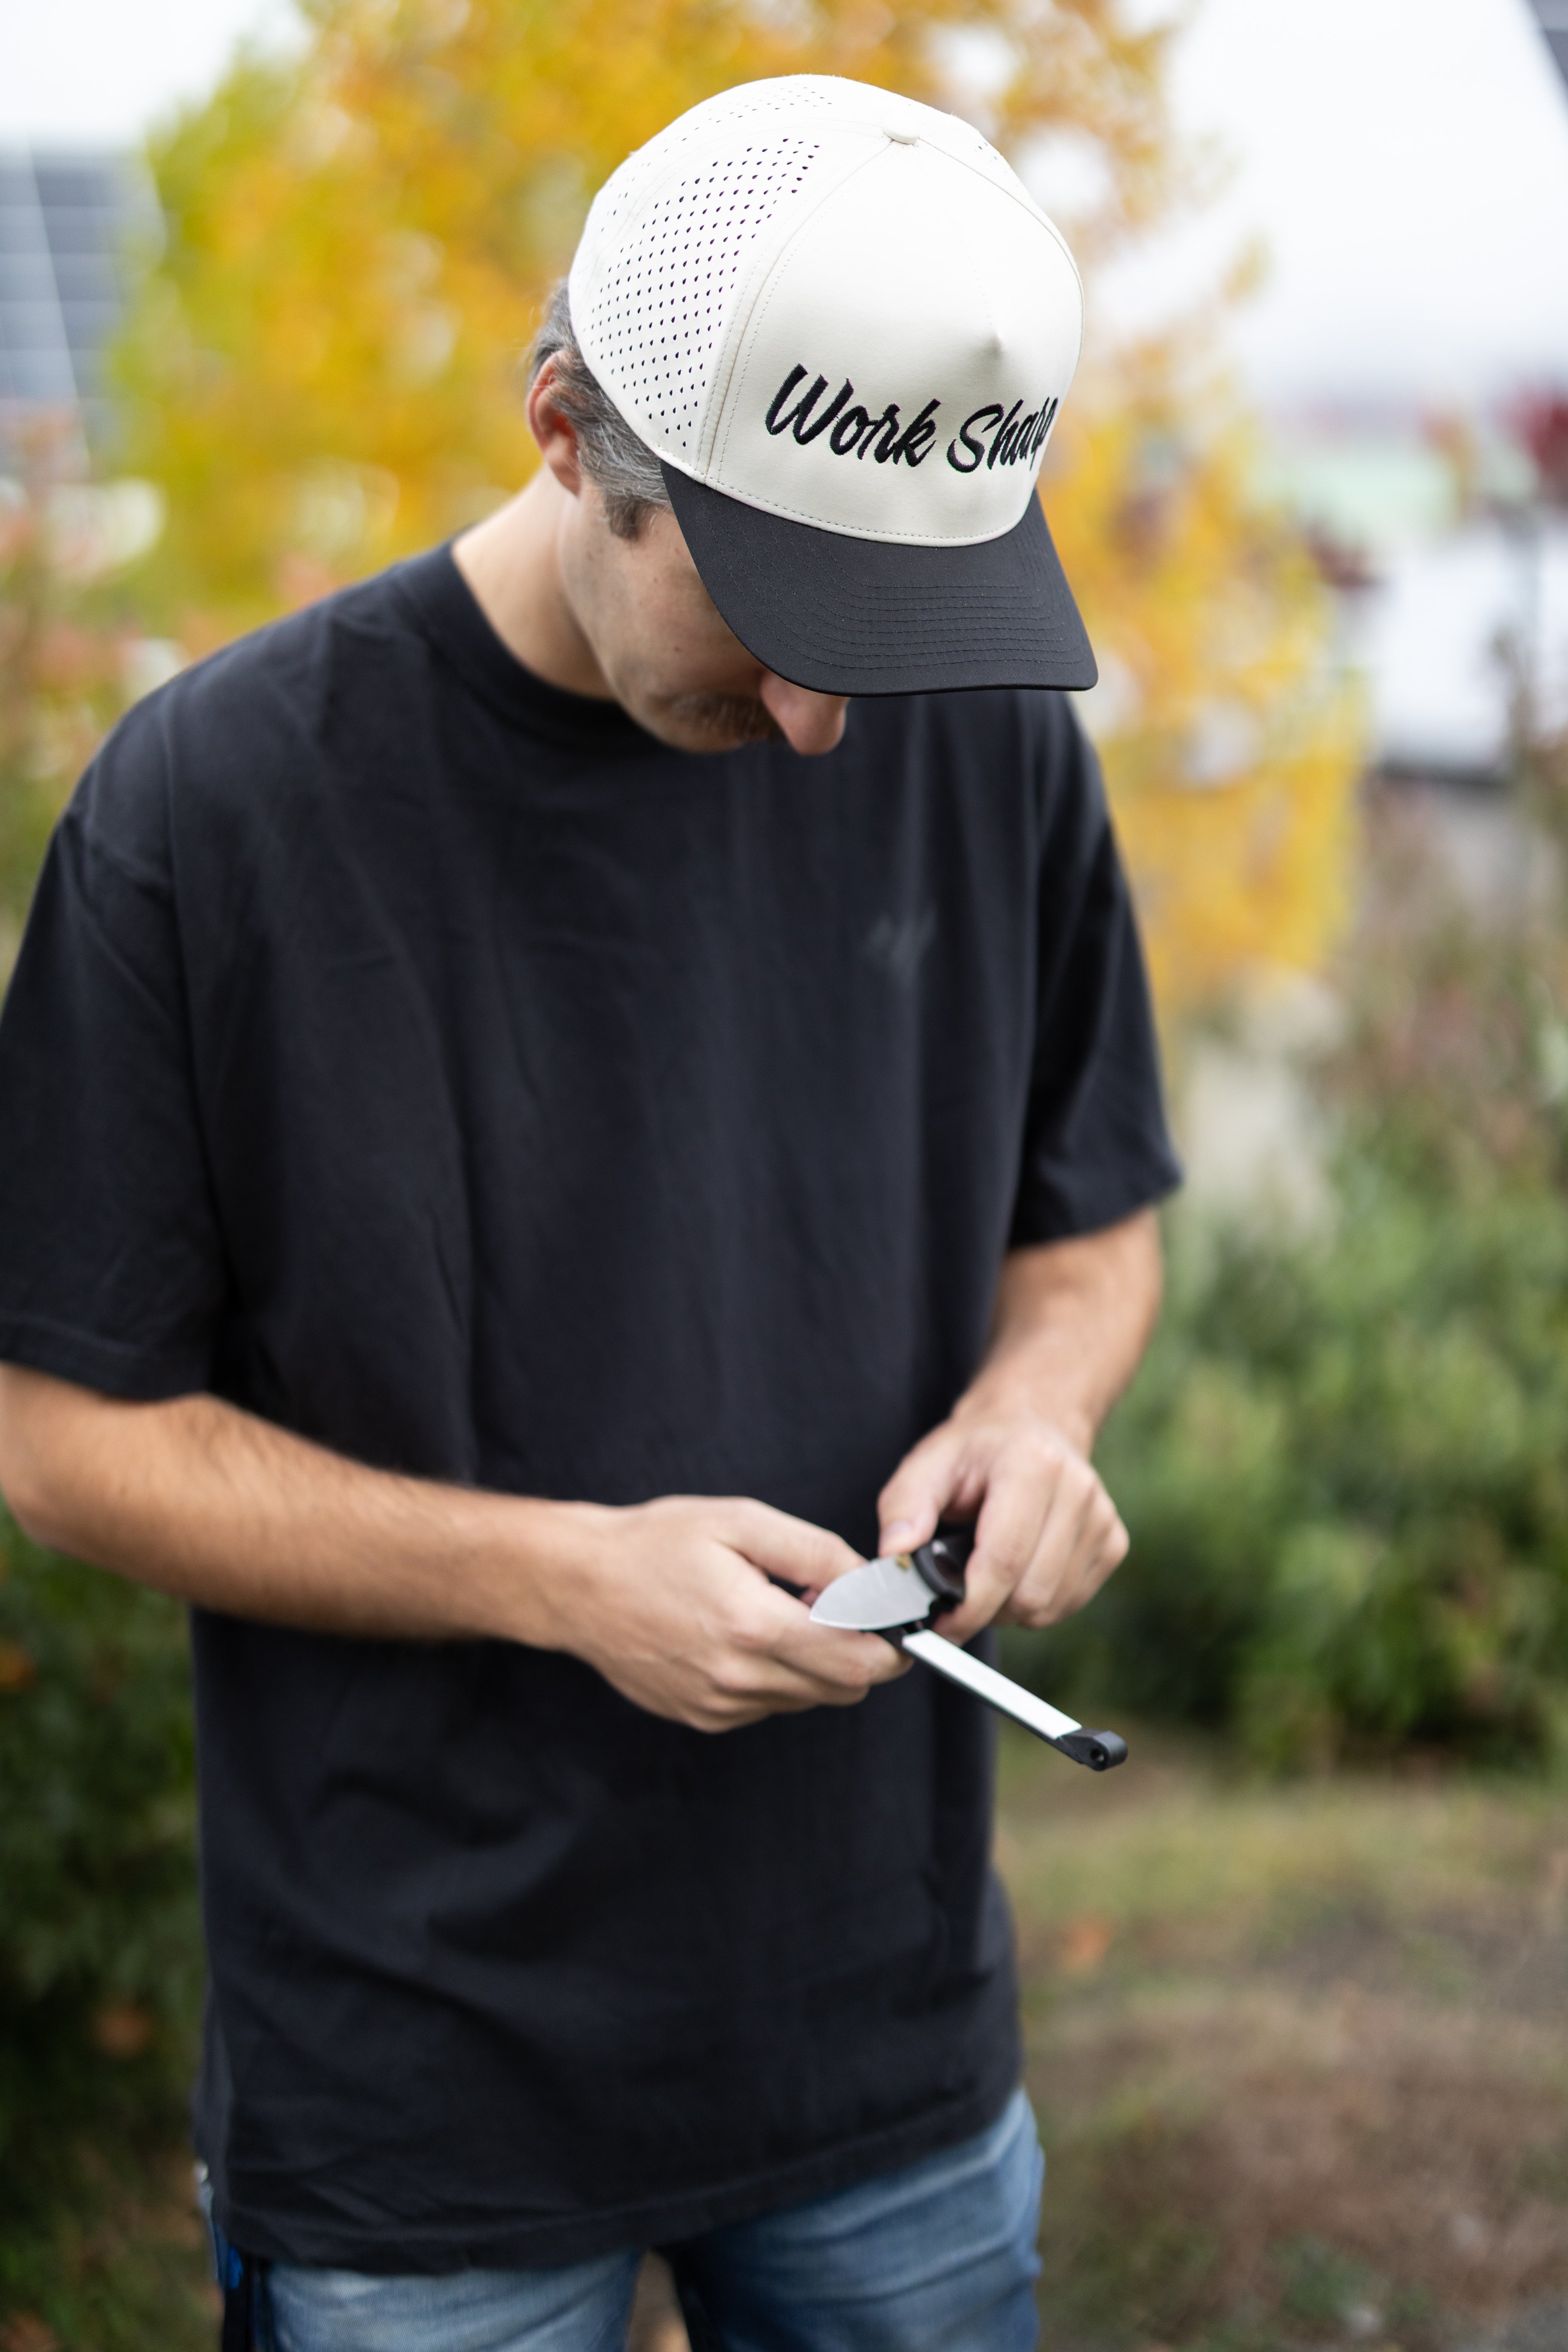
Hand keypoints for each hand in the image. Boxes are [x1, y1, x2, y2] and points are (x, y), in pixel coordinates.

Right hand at [540, 1494, 906, 1731]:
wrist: (579, 1585)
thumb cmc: (655, 1544)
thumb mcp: (741, 1522)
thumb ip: (816, 1553)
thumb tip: (869, 1584)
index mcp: (754, 1626)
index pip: (860, 1661)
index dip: (891, 1641)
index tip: (891, 1617)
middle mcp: (739, 1678)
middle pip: (844, 1688)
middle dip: (857, 1651)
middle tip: (829, 1606)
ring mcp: (720, 1706)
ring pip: (808, 1698)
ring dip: (813, 1663)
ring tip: (777, 1613)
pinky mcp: (704, 1717)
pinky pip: (769, 1704)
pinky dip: (776, 1675)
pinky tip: (744, 1635)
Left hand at [876, 1407, 1127, 1644]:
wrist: (1031, 1425)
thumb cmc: (975, 1452)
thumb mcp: (927, 1464)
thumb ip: (903, 1508)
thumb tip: (895, 1556)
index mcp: (1032, 1464)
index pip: (1005, 1559)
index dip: (970, 1605)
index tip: (941, 1625)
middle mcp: (1078, 1490)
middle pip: (1031, 1592)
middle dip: (986, 1611)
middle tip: (957, 1600)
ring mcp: (1102, 1518)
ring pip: (1050, 1606)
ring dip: (1009, 1610)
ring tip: (985, 1578)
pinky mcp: (1113, 1543)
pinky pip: (1069, 1603)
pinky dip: (1036, 1605)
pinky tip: (1017, 1573)